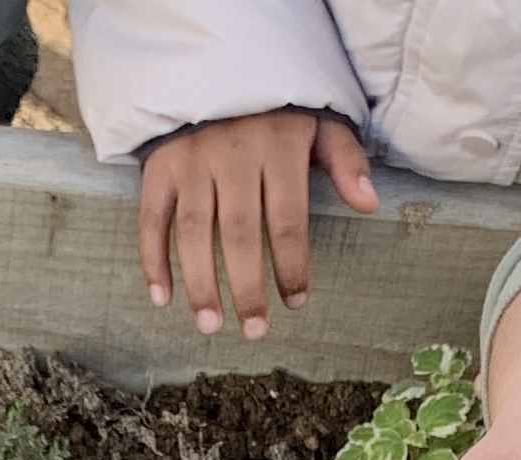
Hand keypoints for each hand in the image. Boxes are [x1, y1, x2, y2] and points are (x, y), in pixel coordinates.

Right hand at [139, 109, 377, 338]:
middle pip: (240, 232)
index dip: (292, 265)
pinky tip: (162, 298)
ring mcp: (192, 161)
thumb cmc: (276, 109)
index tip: (296, 302)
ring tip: (210, 325)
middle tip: (255, 330)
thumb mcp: (320, 122)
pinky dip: (152, 259)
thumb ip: (345, 160)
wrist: (215, 67)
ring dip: (200, 283)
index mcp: (278, 147)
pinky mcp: (160, 166)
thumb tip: (369, 204)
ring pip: (194, 231)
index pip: (287, 219)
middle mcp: (232, 154)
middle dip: (247, 287)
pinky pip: (151, 218)